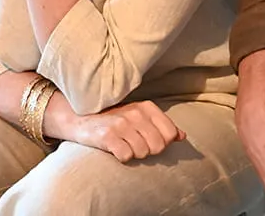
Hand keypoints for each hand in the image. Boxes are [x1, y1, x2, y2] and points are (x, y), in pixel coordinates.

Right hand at [54, 100, 185, 162]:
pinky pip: (126, 156)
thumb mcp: (140, 118)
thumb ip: (162, 126)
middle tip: (134, 144)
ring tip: (123, 144)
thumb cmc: (116, 120)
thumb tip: (182, 136)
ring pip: (142, 153)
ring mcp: (121, 123)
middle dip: (147, 150)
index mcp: (147, 107)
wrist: (82, 119)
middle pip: (157, 146)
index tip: (149, 140)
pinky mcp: (108, 135)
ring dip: (133, 154)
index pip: (169, 134)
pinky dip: (121, 157)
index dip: (162, 143)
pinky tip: (114, 148)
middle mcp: (136, 113)